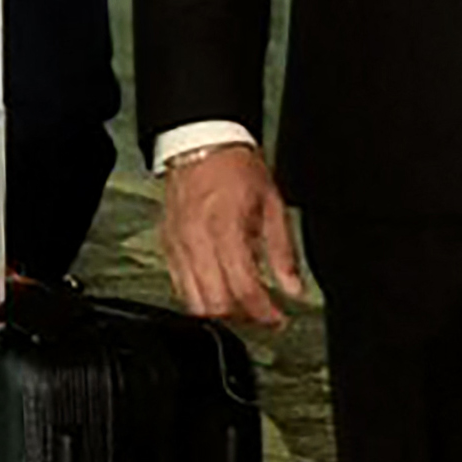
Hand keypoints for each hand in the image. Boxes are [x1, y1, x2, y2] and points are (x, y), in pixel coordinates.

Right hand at [159, 143, 305, 330]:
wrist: (201, 143)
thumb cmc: (235, 167)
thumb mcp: (273, 205)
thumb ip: (283, 252)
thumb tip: (293, 288)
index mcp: (225, 228)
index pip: (243, 288)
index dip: (264, 313)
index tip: (278, 319)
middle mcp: (197, 239)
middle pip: (215, 302)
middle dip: (242, 317)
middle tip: (262, 314)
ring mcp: (178, 244)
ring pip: (193, 300)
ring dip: (220, 311)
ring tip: (241, 305)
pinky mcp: (167, 244)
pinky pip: (179, 284)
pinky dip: (200, 295)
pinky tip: (219, 287)